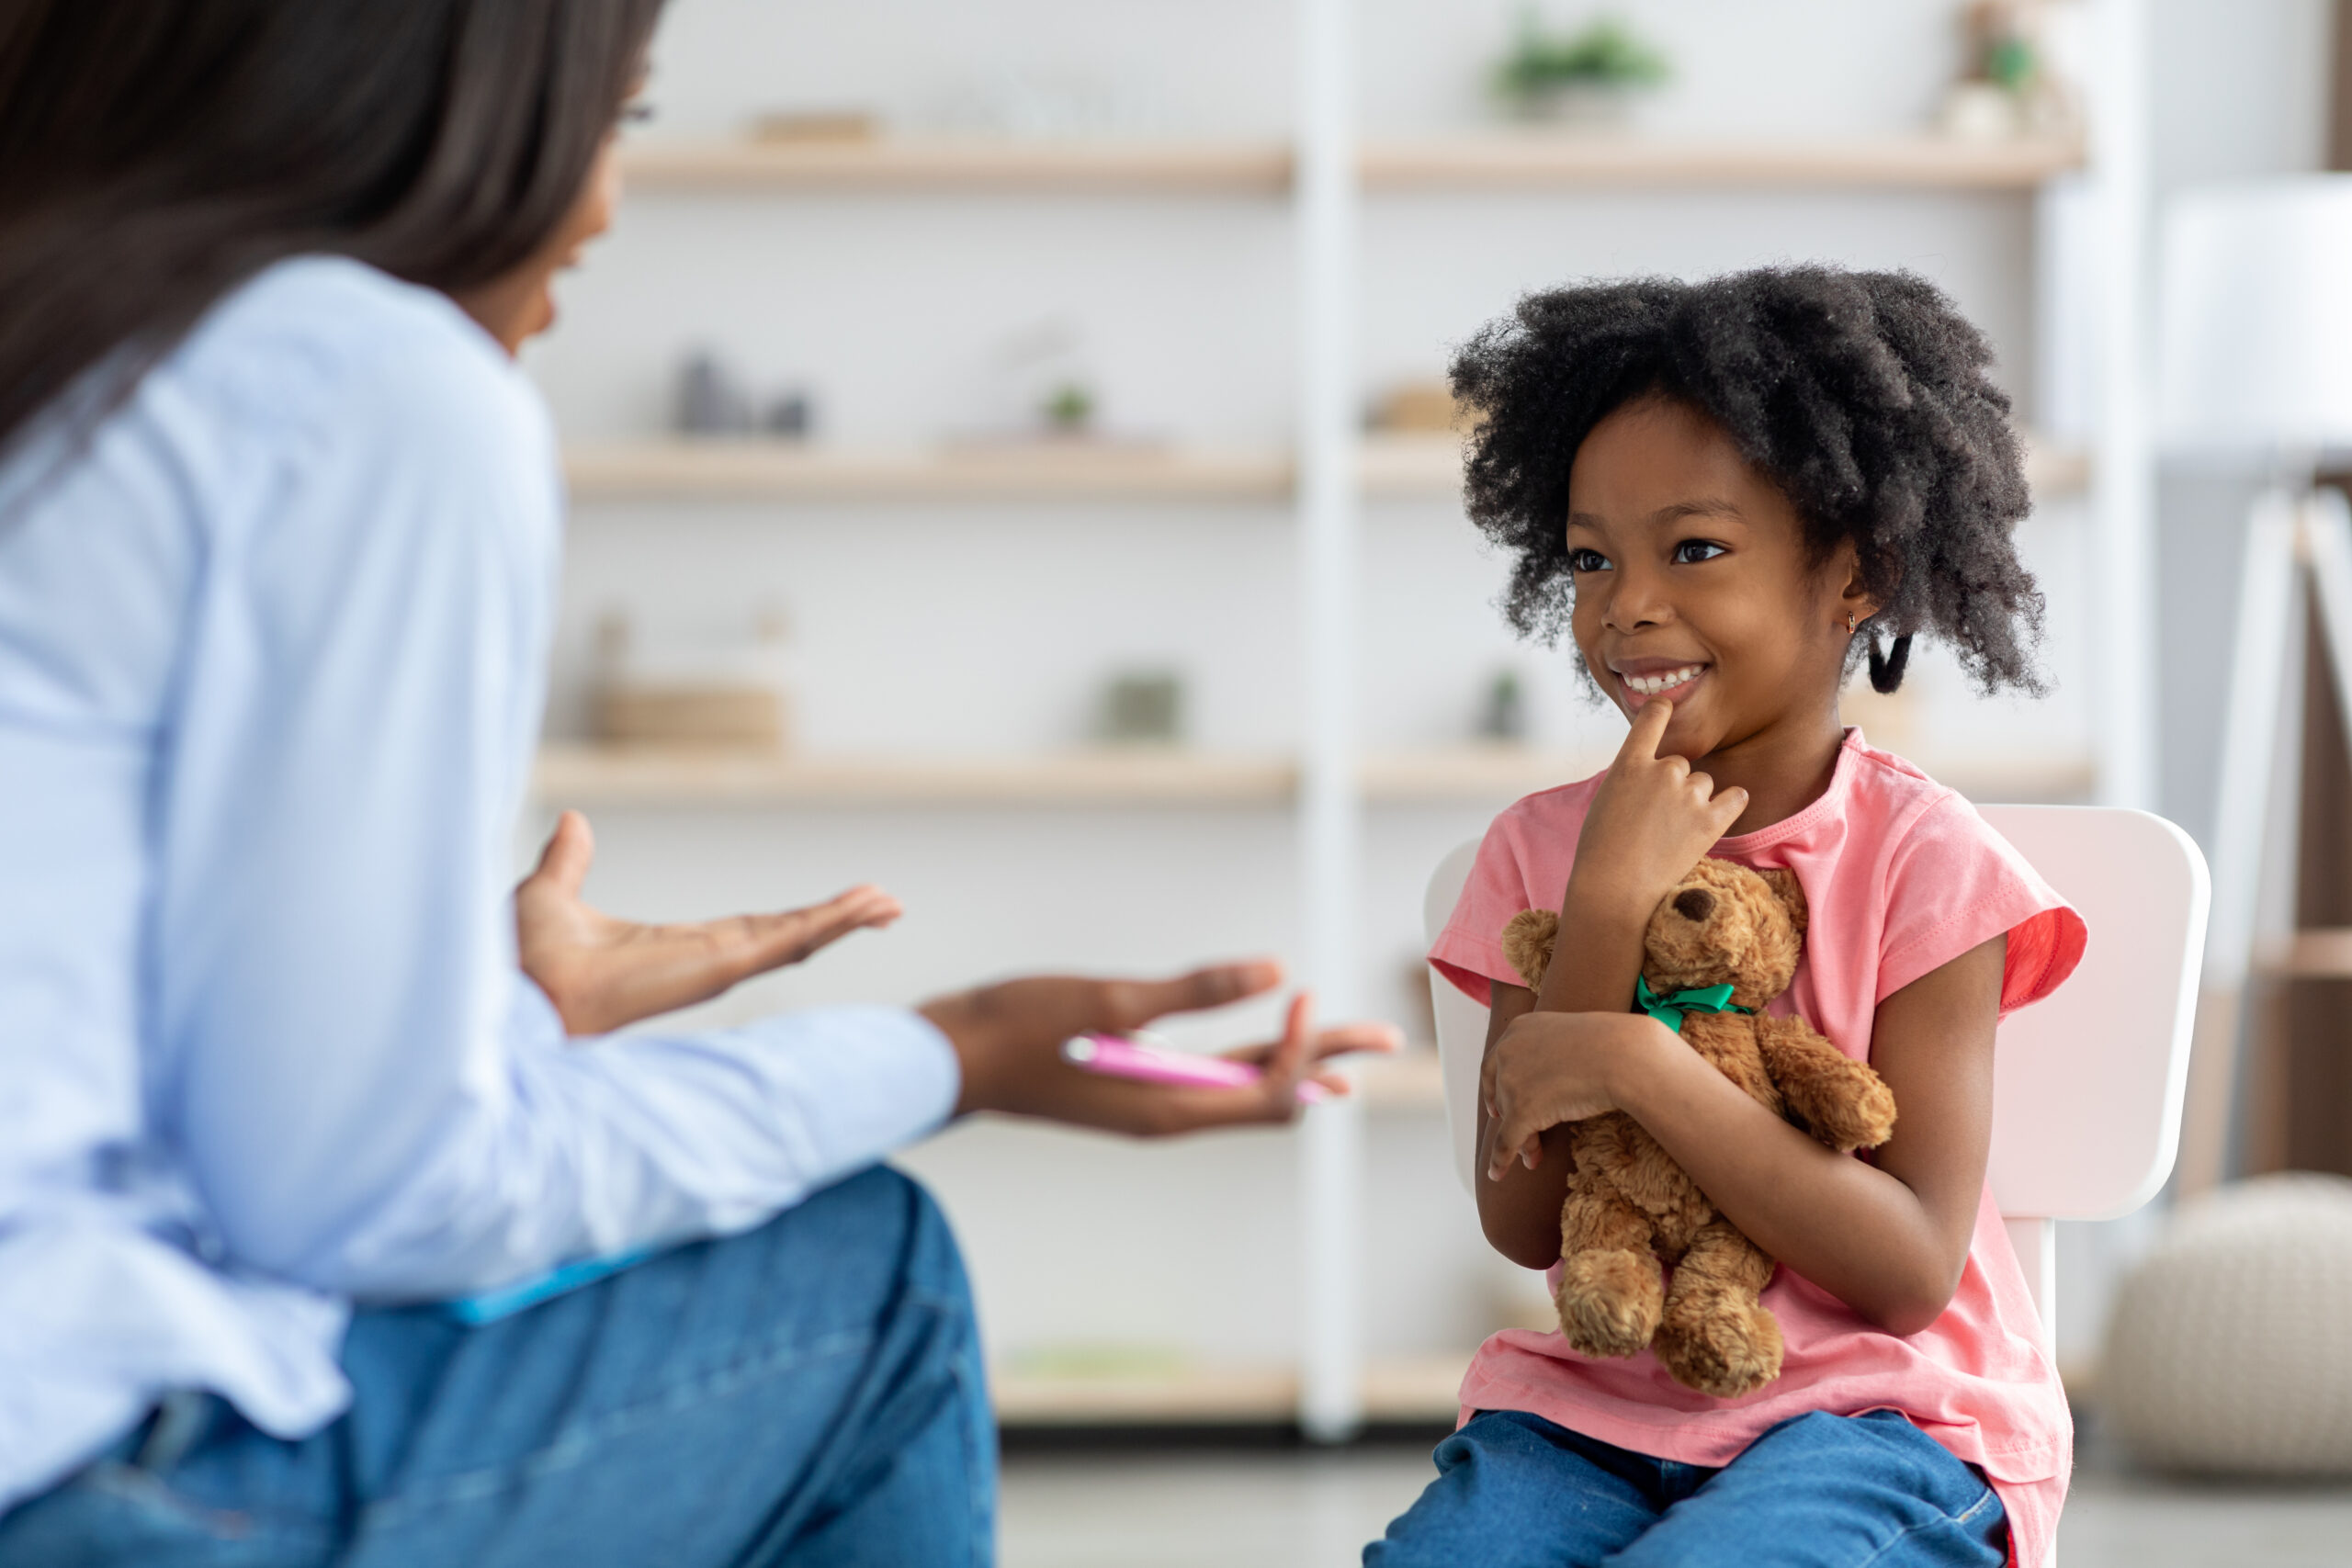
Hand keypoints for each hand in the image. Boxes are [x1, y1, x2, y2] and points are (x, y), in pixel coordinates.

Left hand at [518, 810, 902, 1035]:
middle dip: (837, 920)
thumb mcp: (550, 893)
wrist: (516, 990)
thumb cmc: (523, 960)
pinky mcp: (719, 968)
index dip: (796, 918)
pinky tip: (865, 908)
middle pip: (789, 935)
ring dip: (844, 919)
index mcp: (678, 947)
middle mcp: (705, 961)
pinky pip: (786, 942)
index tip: (836, 906)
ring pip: (797, 939)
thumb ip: (569, 861)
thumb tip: (574, 822)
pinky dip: (828, 924)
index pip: (753, 930)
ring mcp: (717, 967)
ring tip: (890, 902)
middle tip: (885, 903)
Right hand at [920, 960, 1400, 1134]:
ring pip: (1238, 1086)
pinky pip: (1205, 1080)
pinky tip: (1256, 1045)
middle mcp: (1166, 1113)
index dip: (1298, 1048)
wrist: (946, 1057)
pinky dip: (1244, 1061)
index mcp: (1168, 1107)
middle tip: (1389, 1038)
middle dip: (1327, 1061)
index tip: (1301, 993)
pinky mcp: (1129, 1084)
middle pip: (1268, 1093)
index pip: (1266, 1091)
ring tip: (1345, 1050)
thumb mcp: (1110, 999)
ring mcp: (1148, 1102)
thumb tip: (1275, 974)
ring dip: (1291, 1061)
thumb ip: (1194, 990)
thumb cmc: (1019, 1028)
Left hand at [1482, 1009, 1666, 1179]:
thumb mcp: (1574, 1037)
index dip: (1493, 1088)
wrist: (1623, 1056)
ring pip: (1509, 1119)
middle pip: (1502, 1093)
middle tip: (1522, 1135)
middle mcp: (1507, 1052)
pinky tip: (1497, 1175)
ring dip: (1521, 1140)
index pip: (1495, 1063)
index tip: (1496, 1107)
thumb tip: (1561, 1069)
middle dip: (1511, 1117)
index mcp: (1517, 1029)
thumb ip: (1557, 1049)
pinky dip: (1500, 1161)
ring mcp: (1512, 1081)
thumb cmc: (1612, 1045)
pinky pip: (1506, 1142)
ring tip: (1533, 1156)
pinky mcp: (1522, 1110)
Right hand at [1562, 698, 1747, 919]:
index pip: (1653, 716)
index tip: (1666, 707)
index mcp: (1630, 762)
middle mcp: (1663, 770)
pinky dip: (1730, 804)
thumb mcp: (1606, 800)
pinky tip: (1720, 815)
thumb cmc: (1601, 851)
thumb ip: (1631, 778)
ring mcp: (1690, 794)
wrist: (1614, 890)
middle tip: (1656, 818)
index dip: (1661, 710)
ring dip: (1695, 801)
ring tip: (1673, 832)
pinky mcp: (1712, 820)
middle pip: (1680, 763)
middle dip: (1673, 784)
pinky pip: (1736, 798)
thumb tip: (1652, 774)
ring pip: (1704, 784)